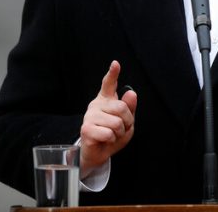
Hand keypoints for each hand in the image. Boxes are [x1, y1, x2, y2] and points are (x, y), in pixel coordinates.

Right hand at [79, 60, 136, 177]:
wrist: (99, 154)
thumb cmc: (113, 135)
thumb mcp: (127, 122)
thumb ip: (130, 108)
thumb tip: (131, 93)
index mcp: (106, 100)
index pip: (109, 83)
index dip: (113, 73)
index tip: (115, 64)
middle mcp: (96, 104)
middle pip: (121, 107)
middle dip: (127, 122)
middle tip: (121, 129)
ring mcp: (90, 116)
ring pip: (116, 122)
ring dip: (119, 133)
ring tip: (112, 135)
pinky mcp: (86, 129)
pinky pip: (108, 133)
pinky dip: (111, 140)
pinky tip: (105, 140)